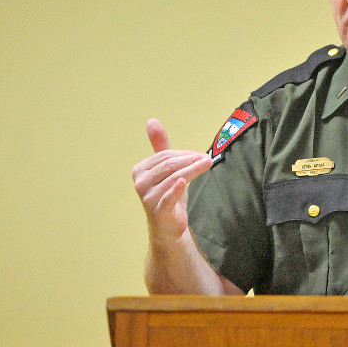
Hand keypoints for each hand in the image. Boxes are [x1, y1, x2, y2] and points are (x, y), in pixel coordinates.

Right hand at [132, 119, 212, 246]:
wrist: (168, 225)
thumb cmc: (168, 194)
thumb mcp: (165, 169)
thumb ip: (160, 146)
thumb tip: (152, 121)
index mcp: (140, 170)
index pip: (165, 156)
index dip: (185, 154)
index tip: (201, 155)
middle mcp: (140, 183)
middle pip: (170, 165)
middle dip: (191, 160)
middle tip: (208, 158)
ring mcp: (148, 197)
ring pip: (174, 177)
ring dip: (193, 169)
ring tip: (207, 164)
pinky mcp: (159, 210)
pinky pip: (167, 197)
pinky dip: (176, 189)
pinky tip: (183, 182)